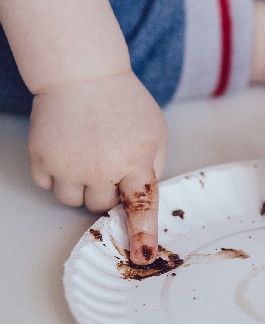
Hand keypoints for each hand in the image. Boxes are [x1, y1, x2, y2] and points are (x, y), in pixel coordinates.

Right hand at [28, 70, 166, 264]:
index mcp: (135, 160)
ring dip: (81, 185)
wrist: (83, 75)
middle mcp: (99, 168)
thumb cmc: (125, 102)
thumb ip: (153, 165)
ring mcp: (67, 165)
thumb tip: (140, 194)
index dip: (143, 233)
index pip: (141, 205)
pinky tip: (67, 149)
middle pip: (101, 206)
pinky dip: (57, 174)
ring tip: (87, 152)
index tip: (143, 256)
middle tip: (108, 159)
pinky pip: (48, 186)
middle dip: (107, 189)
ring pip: (72, 201)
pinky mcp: (41, 159)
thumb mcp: (155, 131)